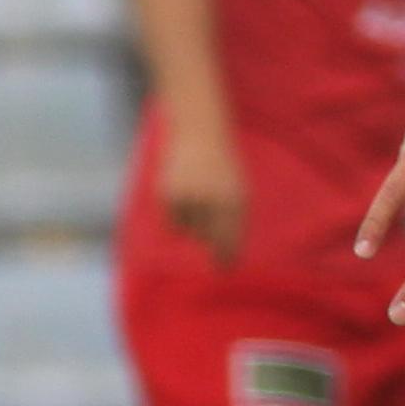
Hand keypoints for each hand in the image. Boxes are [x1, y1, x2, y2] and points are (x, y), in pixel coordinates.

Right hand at [157, 115, 246, 261]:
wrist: (198, 134)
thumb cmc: (221, 167)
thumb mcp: (237, 190)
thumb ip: (232, 218)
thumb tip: (223, 249)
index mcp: (235, 199)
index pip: (231, 236)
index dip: (228, 256)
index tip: (227, 270)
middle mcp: (212, 201)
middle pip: (210, 239)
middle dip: (216, 254)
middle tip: (220, 268)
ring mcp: (189, 198)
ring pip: (191, 231)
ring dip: (195, 225)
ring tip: (200, 202)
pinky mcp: (167, 195)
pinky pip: (173, 224)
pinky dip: (178, 218)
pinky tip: (183, 199)